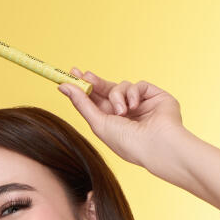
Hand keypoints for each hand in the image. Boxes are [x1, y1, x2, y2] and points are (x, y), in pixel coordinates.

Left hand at [58, 69, 183, 169]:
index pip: (96, 102)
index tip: (72, 75)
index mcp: (112, 123)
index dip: (84, 88)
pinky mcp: (155, 96)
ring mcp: (141, 104)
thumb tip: (63, 86)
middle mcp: (127, 113)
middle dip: (95, 82)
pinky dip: (133, 93)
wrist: (156, 145)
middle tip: (84, 74)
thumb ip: (82, 103)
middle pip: (107, 91)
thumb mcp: (98, 123)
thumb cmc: (127, 142)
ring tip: (122, 112)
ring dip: (117, 96)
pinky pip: (138, 85)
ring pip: (121, 86)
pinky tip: (134, 106)